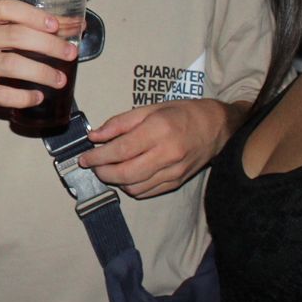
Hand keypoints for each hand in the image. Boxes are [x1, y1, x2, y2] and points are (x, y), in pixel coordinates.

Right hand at [0, 0, 76, 118]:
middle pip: (15, 36)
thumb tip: (76, 25)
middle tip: (71, 53)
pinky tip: (38, 97)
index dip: (32, 15)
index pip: (5, 8)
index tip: (56, 25)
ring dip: (41, 72)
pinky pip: (1, 94)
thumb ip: (33, 27)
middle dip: (49, 45)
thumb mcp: (1, 33)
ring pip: (11, 65)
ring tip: (60, 80)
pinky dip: (22, 97)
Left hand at [78, 99, 232, 197]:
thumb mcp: (150, 109)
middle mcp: (167, 154)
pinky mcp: (177, 182)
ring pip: (134, 186)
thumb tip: (94, 136)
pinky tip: (125, 175)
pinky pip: (147, 192)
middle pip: (125, 173)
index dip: (98, 156)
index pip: (121, 150)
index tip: (84, 158)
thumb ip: (120, 123)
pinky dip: (131, 186)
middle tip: (93, 165)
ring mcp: (174, 171)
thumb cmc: (182, 113)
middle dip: (103, 172)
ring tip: (108, 169)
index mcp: (159, 130)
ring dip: (115, 181)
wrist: (217, 127)